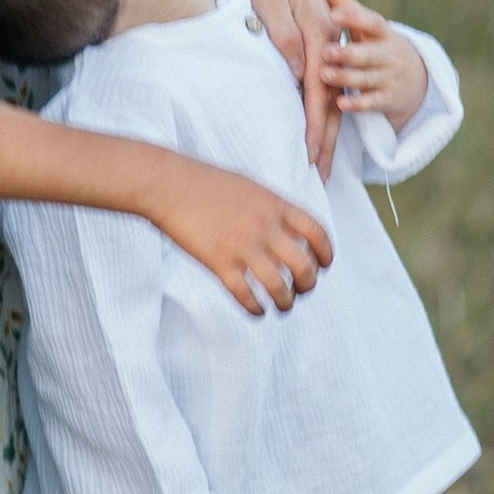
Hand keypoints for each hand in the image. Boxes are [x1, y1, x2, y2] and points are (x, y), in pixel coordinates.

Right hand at [146, 155, 332, 316]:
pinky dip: (256, 309)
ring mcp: (242, 245)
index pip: (317, 233)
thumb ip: (272, 207)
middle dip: (308, 284)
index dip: (326, 255)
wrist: (167, 183)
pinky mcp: (219, 263)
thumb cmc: (205, 182)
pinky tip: (256, 310)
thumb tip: (289, 228)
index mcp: (275, 204)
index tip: (323, 266)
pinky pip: (246, 295)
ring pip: (279, 287)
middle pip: (304, 265)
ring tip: (281, 306)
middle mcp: (264, 226)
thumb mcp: (250, 186)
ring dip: (286, 302)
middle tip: (301, 289)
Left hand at [233, 0, 339, 173]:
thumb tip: (302, 74)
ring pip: (331, 90)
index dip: (315, 129)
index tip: (311, 160)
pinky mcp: (313, 30)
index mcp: (315, 30)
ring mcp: (322, 33)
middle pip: (331, 98)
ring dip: (327, 129)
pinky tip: (317, 122)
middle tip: (321, 178)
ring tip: (321, 161)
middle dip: (326, 141)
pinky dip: (322, 105)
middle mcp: (324, 35)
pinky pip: (322, 76)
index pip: (318, 91)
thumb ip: (284, 33)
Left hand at [319, 0, 427, 129]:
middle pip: (369, 54)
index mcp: (382, 33)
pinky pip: (371, 103)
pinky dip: (356, 104)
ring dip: (346, 78)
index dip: (354, 18)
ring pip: (367, 78)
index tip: (334, 13)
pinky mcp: (386, 100)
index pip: (371, 23)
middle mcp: (389, 55)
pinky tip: (339, 103)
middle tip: (326, 51)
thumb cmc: (376, 44)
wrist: (415, 79)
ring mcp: (389, 78)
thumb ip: (344, 2)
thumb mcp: (365, 25)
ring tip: (324, 74)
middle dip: (349, 54)